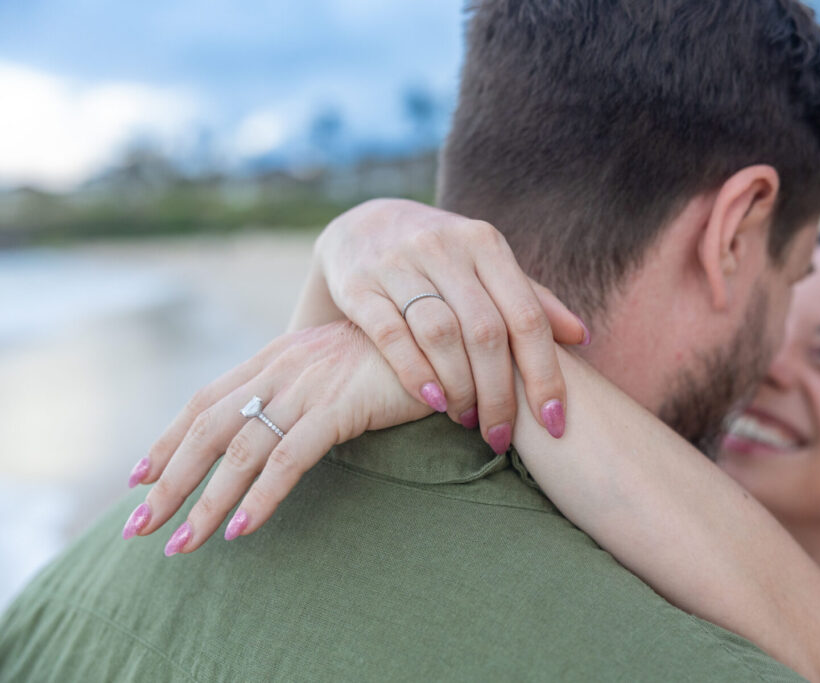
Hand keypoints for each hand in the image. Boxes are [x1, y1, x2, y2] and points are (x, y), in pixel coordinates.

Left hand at [123, 320, 428, 554]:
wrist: (441, 332)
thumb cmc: (395, 356)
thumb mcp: (335, 365)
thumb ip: (302, 386)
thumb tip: (279, 424)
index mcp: (275, 357)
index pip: (205, 400)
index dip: (168, 440)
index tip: (140, 478)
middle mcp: (281, 368)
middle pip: (208, 428)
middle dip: (169, 480)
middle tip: (138, 525)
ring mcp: (309, 386)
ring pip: (240, 450)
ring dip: (206, 501)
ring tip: (181, 544)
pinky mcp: (339, 406)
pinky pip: (289, 459)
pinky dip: (261, 496)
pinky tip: (241, 529)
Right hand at [310, 199, 588, 453]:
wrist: (363, 225)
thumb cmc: (442, 259)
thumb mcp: (487, 265)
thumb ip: (531, 299)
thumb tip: (582, 337)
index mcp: (486, 244)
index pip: (526, 316)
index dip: (545, 374)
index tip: (555, 421)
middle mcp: (445, 247)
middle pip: (486, 331)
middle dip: (499, 394)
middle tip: (501, 437)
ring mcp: (399, 262)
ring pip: (441, 333)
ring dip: (460, 388)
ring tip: (467, 422)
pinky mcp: (359, 284)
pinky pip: (391, 334)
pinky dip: (414, 372)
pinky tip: (433, 402)